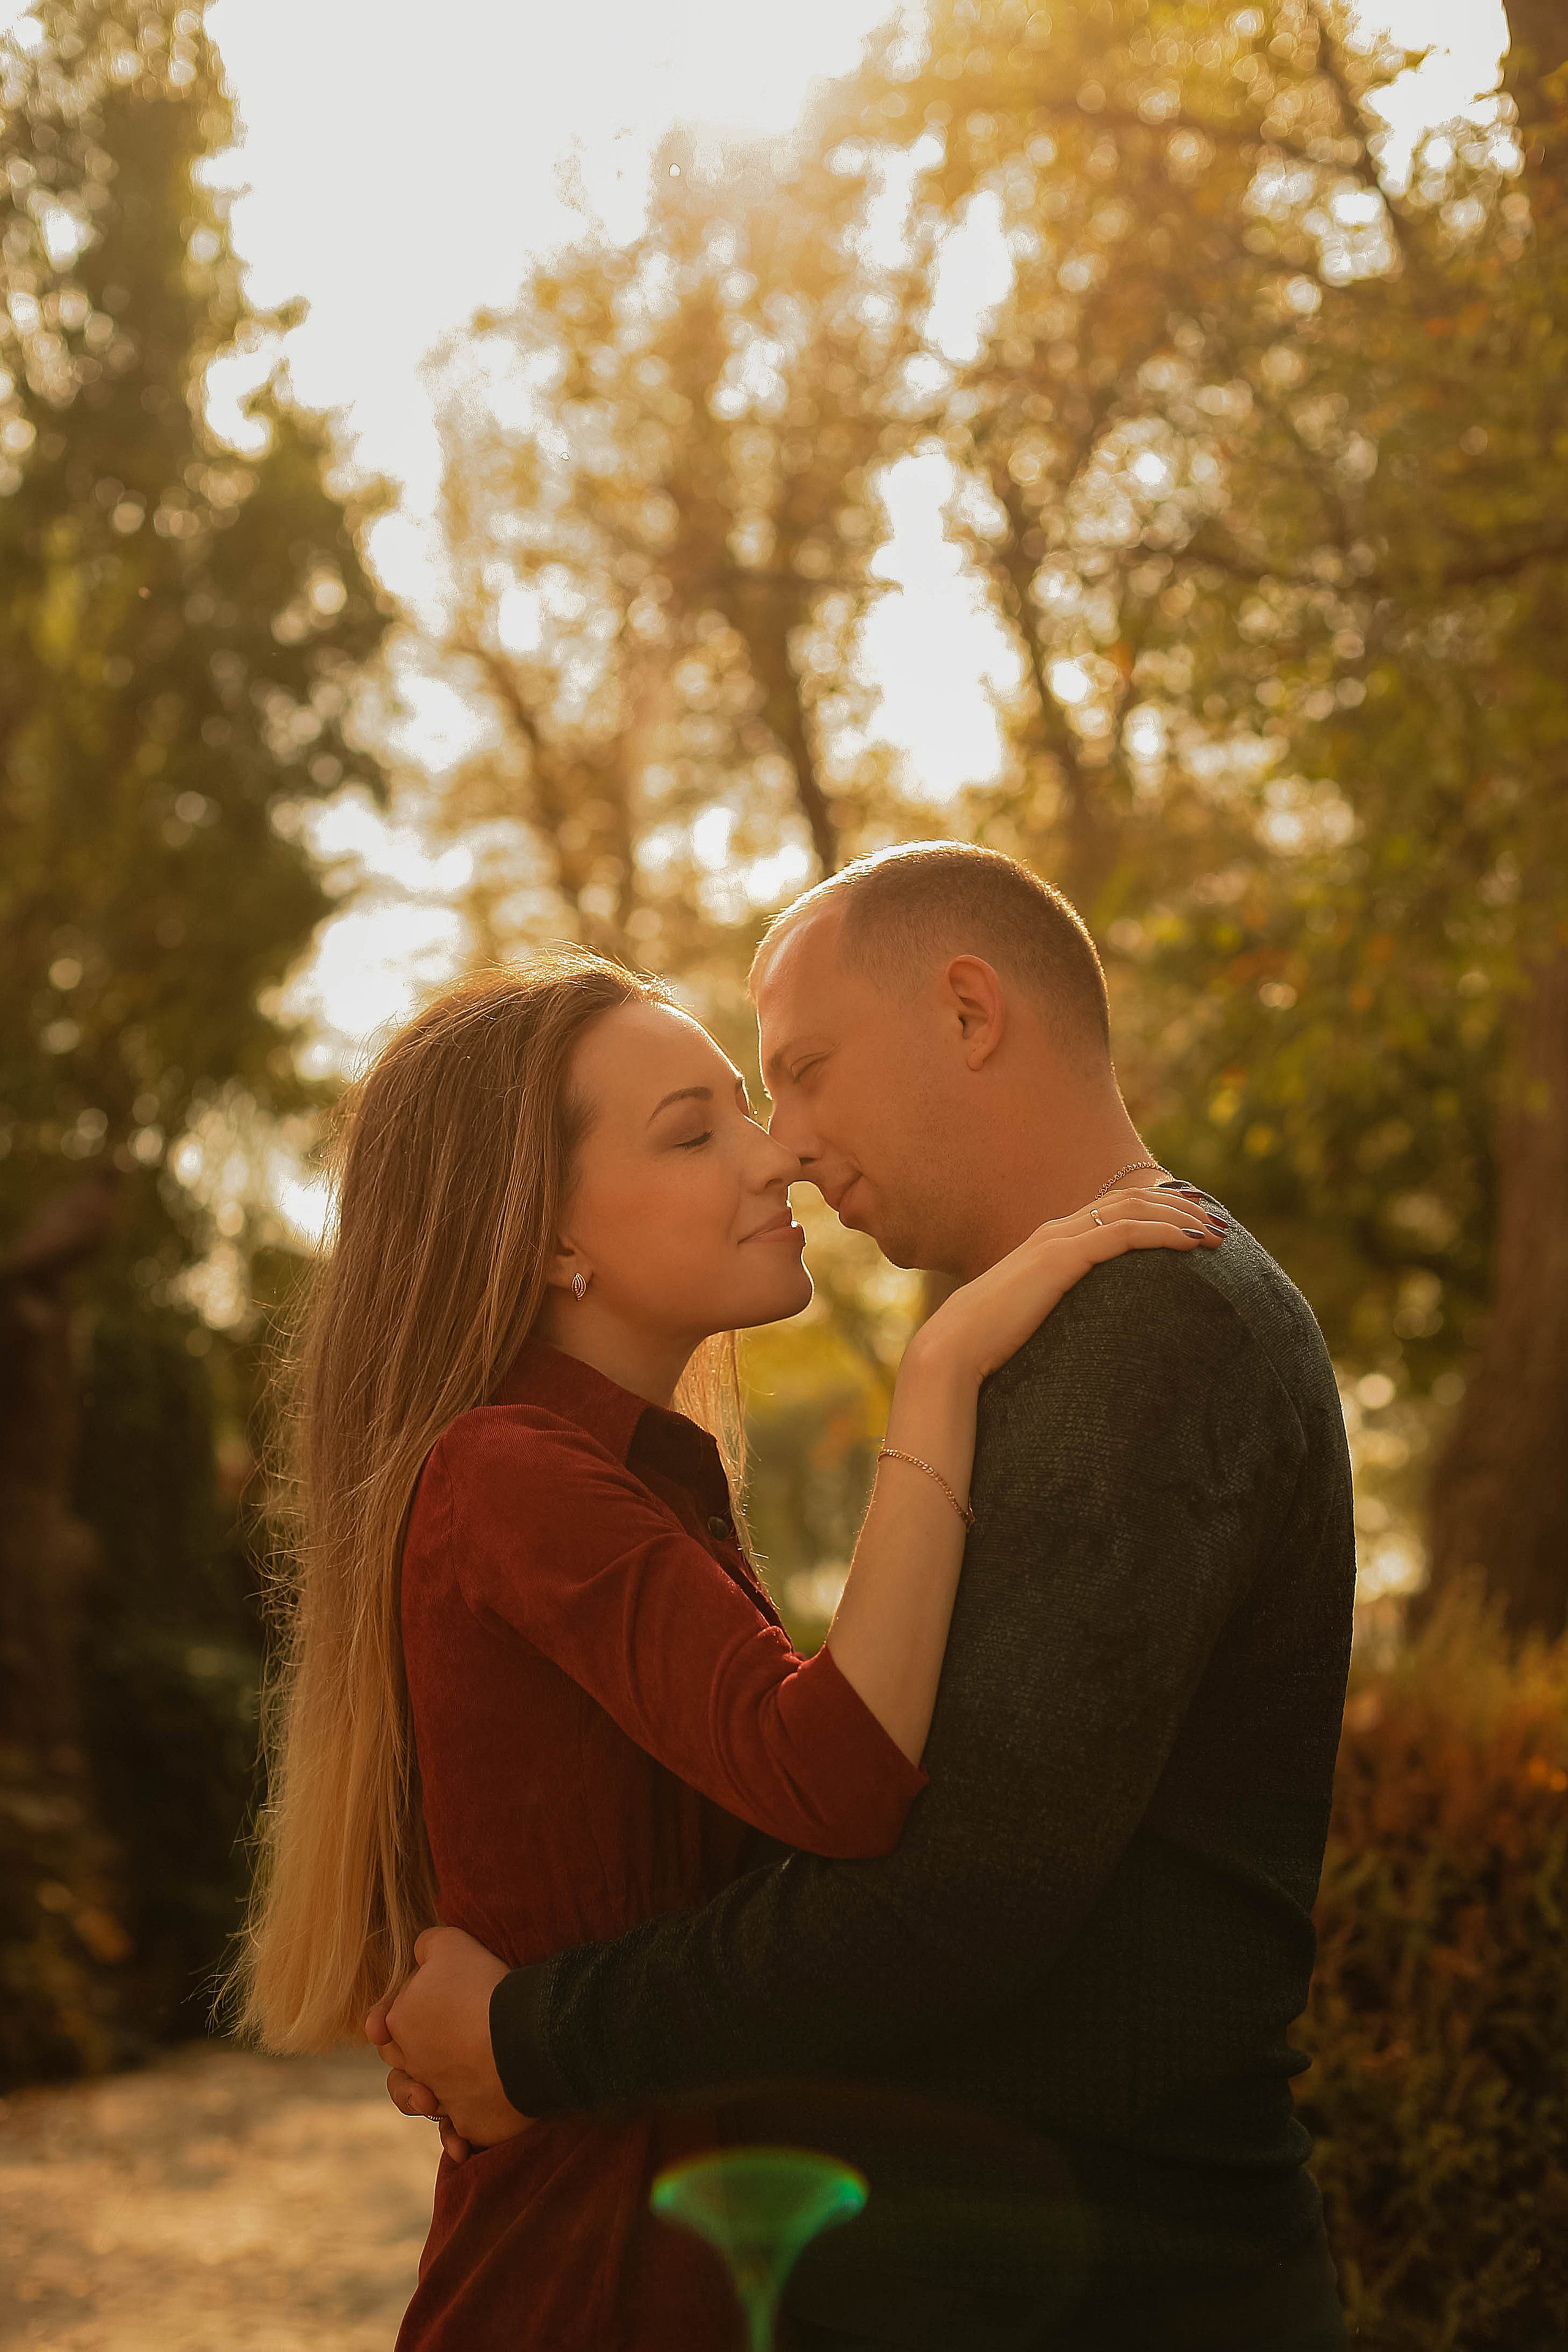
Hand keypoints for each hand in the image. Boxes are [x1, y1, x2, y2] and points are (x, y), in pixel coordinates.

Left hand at [365, 1925, 532, 2162]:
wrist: (525, 2035)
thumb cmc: (484, 1987)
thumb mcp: (451, 1945)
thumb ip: (427, 1947)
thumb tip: (419, 1954)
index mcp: (401, 2023)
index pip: (385, 2025)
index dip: (388, 2020)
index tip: (392, 2021)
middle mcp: (414, 2065)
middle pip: (399, 2068)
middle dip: (408, 2060)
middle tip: (437, 2046)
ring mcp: (442, 2098)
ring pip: (422, 2104)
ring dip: (424, 2101)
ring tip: (435, 2098)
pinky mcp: (471, 2123)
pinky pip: (457, 2132)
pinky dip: (457, 2137)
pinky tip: (460, 2140)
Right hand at [915, 1185, 1224, 1385]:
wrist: (954, 1351)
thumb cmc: (990, 1346)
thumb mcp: (1036, 1321)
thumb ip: (1062, 1311)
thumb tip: (1090, 1332)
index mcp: (1049, 1244)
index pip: (1113, 1210)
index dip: (1157, 1209)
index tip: (1193, 1221)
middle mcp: (1055, 1233)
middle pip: (1129, 1201)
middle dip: (1178, 1207)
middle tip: (1217, 1221)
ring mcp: (1057, 1242)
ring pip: (1131, 1211)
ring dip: (1180, 1217)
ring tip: (1216, 1233)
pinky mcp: (1061, 1259)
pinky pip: (1123, 1234)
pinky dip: (1162, 1233)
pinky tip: (1191, 1243)